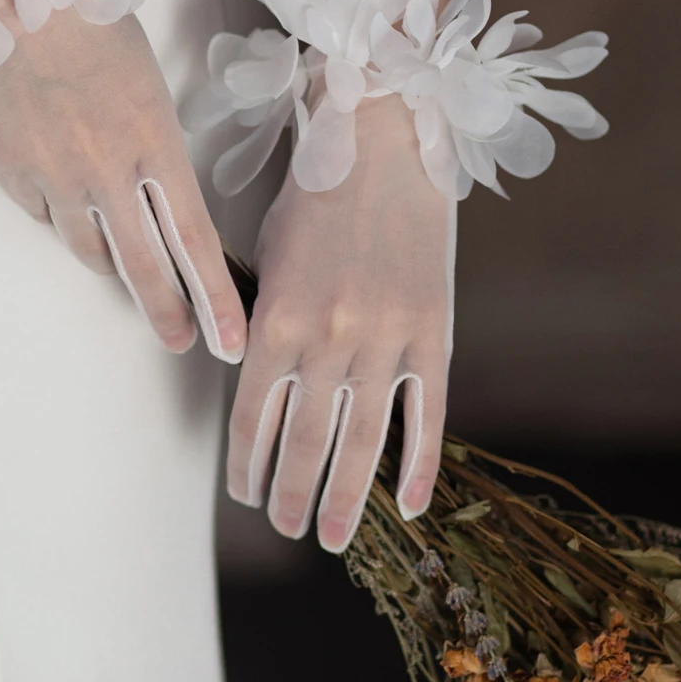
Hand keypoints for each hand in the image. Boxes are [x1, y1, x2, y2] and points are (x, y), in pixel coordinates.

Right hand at [0, 0, 246, 362]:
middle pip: (144, 267)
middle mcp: (107, 172)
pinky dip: (57, 216)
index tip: (230, 338)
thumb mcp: (143, 77)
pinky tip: (62, 196)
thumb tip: (151, 183)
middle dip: (167, 312)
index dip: (216, 299)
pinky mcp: (8, 172)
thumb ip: (152, 140)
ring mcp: (53, 178)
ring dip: (111, 261)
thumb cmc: (83, 12)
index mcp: (155, 140)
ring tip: (123, 268)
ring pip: (88, 249)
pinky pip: (40, 216)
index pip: (195, 240)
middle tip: (179, 339)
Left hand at [227, 93, 454, 549]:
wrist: (380, 145)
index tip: (246, 496)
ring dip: (346, 497)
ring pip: (363, 440)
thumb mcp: (266, 257)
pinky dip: (419, 464)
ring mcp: (386, 340)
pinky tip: (410, 504)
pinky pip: (427, 414)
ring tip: (334, 536)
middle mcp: (328, 339)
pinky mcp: (434, 332)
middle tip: (289, 528)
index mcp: (276, 320)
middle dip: (293, 495)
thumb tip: (260, 387)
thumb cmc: (313, 198)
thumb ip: (261, 325)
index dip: (247, 464)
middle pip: (306, 442)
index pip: (253, 418)